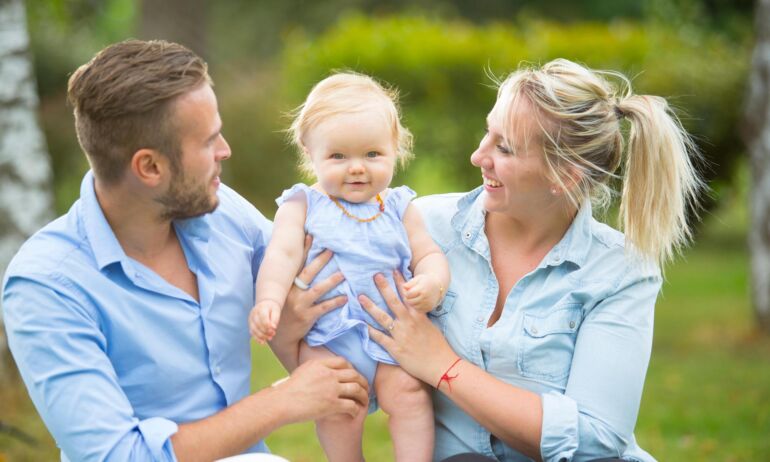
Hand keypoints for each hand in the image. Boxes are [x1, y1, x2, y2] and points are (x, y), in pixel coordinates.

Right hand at [249, 300, 281, 342]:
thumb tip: (273, 328)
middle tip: (273, 334)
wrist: (265, 305)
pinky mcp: (250, 324)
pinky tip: (263, 342)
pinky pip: (252, 333)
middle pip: (258, 324)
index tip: (274, 328)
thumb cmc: (272, 309)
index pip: (263, 317)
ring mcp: (250, 319)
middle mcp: (254, 313)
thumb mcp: (276, 311)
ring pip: (254, 330)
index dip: (268, 325)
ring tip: (270, 338)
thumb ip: (275, 319)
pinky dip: (257, 338)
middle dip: (266, 331)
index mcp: (261, 308)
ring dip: (262, 336)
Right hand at [269, 235, 346, 368]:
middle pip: (308, 273)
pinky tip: (345, 297)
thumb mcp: (282, 295)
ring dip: (332, 281)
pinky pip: (324, 308)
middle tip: (332, 250)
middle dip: (320, 260)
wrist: (279, 336)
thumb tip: (298, 263)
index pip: (296, 264)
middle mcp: (292, 293)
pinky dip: (335, 302)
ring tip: (343, 274)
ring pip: (318, 289)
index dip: (303, 250)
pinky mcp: (307, 317)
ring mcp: (299, 305)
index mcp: (286, 285)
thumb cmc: (283, 312)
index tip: (310, 236)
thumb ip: (291, 281)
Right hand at [275, 356, 368, 422]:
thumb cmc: (287, 390)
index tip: (353, 375)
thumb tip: (319, 368)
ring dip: (363, 396)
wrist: (281, 403)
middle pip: (354, 374)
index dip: (351, 368)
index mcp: (320, 365)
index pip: (343, 362)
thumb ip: (314, 369)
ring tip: (364, 401)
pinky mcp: (332, 404)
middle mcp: (328, 374)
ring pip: (356, 389)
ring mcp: (331, 389)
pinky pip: (352, 405)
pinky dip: (356, 409)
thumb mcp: (301, 371)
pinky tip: (355, 413)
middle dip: (362, 381)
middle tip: (365, 388)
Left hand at [359, 271, 456, 384]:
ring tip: (361, 297)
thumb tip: (413, 308)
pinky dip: (370, 331)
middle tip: (375, 276)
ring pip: (382, 317)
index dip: (400, 282)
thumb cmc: (438, 346)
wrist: (442, 365)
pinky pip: (380, 338)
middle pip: (393, 301)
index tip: (393, 270)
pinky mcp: (395, 349)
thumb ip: (419, 316)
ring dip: (370, 307)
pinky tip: (361, 324)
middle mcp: (408, 323)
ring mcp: (401, 335)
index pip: (408, 295)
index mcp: (418, 316)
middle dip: (383, 288)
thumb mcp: (430, 326)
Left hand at [402, 273, 442, 311]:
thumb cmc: (425, 281)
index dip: (405, 292)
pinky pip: (418, 310)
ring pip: (413, 306)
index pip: (408, 294)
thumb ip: (409, 283)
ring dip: (411, 302)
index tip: (406, 290)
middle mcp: (425, 298)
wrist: (437, 287)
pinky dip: (416, 306)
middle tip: (409, 294)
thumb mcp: (417, 278)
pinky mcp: (429, 308)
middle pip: (410, 301)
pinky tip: (418, 301)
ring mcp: (427, 304)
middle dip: (407, 298)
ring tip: (413, 297)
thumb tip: (403, 287)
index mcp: (422, 289)